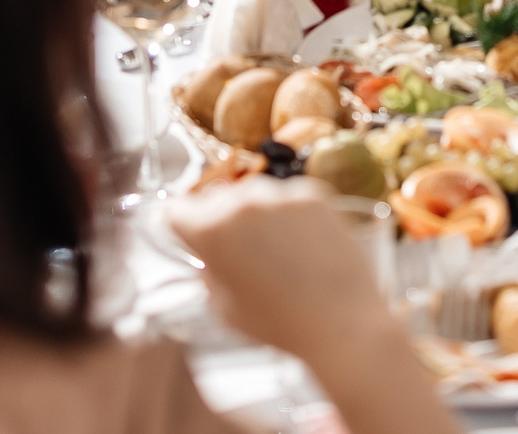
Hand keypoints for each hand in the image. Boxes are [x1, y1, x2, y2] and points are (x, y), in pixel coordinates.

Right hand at [169, 178, 400, 358]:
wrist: (341, 322)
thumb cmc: (279, 324)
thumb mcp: (223, 308)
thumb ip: (208, 272)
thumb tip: (209, 255)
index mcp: (210, 230)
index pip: (176, 211)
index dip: (182, 227)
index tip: (190, 237)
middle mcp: (242, 202)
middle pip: (216, 199)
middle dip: (220, 220)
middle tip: (239, 252)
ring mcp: (280, 193)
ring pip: (254, 194)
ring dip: (256, 214)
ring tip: (277, 252)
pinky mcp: (314, 193)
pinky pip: (289, 197)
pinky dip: (290, 214)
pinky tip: (302, 246)